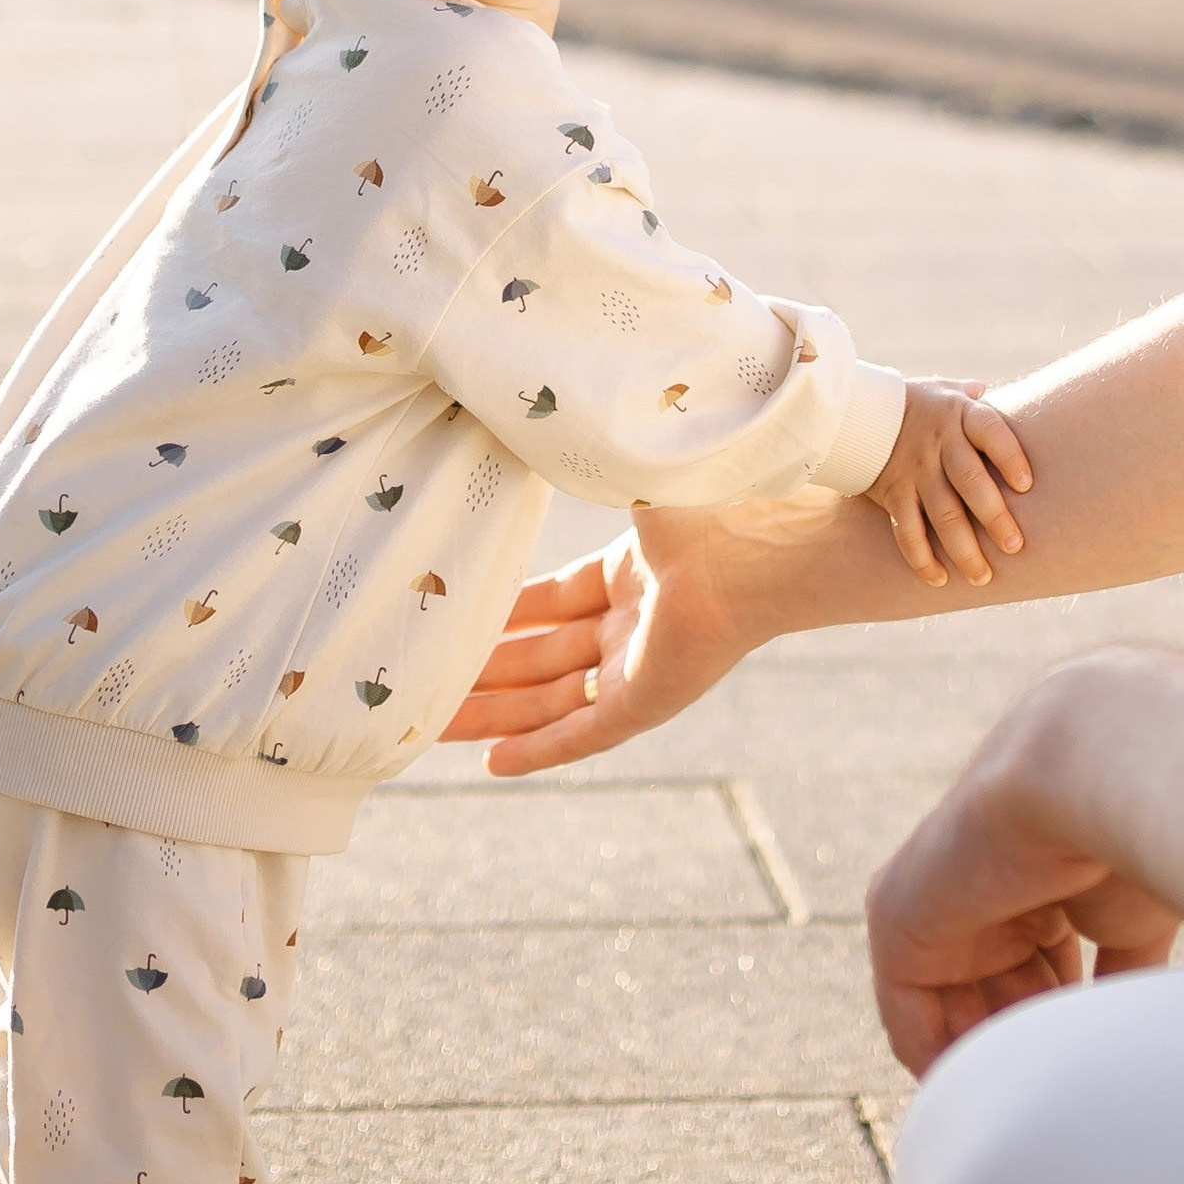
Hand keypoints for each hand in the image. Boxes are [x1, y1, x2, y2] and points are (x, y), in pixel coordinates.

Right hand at [443, 492, 836, 775]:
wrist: (760, 540)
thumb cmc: (708, 500)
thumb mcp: (631, 479)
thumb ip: (585, 468)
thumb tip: (542, 420)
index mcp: (633, 570)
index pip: (552, 601)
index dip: (503, 615)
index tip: (454, 622)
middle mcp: (635, 622)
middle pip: (542, 656)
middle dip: (483, 672)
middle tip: (422, 682)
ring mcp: (642, 664)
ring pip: (552, 700)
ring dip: (493, 715)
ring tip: (429, 727)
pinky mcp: (650, 701)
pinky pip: (583, 735)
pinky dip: (538, 750)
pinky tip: (490, 763)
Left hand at [865, 675, 1182, 1074]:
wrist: (1096, 767)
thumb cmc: (1142, 831)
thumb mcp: (1137, 917)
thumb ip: (1127, 975)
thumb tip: (1137, 1044)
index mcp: (1043, 878)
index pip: (1043, 969)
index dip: (1064, 1025)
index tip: (1093, 1075)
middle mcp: (986, 887)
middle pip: (999, 994)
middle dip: (1029, 1046)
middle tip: (1064, 1094)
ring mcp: (939, 899)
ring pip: (956, 1007)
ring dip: (993, 1059)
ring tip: (1036, 1099)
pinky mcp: (897, 915)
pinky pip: (907, 1010)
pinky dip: (937, 1059)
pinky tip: (979, 1098)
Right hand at [868, 380, 1033, 589]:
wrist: (859, 412)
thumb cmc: (921, 404)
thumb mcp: (949, 390)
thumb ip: (980, 399)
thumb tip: (1016, 399)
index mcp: (961, 415)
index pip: (991, 433)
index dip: (1009, 457)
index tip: (1026, 485)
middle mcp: (939, 444)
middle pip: (970, 482)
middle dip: (994, 517)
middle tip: (1015, 547)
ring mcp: (915, 470)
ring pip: (942, 514)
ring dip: (963, 549)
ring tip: (983, 577)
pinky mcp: (893, 493)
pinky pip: (907, 530)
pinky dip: (922, 557)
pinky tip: (940, 579)